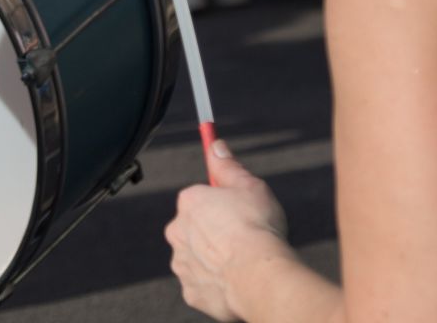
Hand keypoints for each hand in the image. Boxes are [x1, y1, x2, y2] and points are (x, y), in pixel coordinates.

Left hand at [165, 140, 293, 321]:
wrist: (259, 275)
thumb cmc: (257, 227)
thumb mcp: (249, 186)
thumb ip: (228, 166)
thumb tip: (216, 146)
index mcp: (189, 202)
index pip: (201, 197)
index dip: (223, 204)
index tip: (238, 210)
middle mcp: (177, 231)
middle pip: (196, 228)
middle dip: (215, 232)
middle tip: (243, 238)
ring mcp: (182, 263)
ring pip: (198, 257)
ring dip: (214, 258)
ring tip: (242, 261)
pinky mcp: (191, 291)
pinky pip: (203, 283)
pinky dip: (217, 283)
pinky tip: (236, 280)